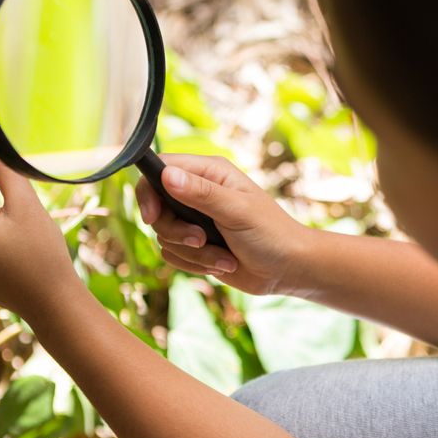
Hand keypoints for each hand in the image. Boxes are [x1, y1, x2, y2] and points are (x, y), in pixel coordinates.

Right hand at [136, 155, 319, 296]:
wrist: (288, 269)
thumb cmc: (271, 233)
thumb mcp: (237, 211)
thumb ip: (201, 193)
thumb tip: (167, 175)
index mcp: (210, 172)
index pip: (160, 169)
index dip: (149, 192)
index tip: (152, 216)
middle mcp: (199, 192)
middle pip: (156, 208)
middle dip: (176, 231)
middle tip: (201, 239)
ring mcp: (196, 219)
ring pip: (164, 236)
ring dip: (193, 253)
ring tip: (224, 255)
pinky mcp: (196, 245)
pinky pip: (173, 255)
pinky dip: (196, 265)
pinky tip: (224, 263)